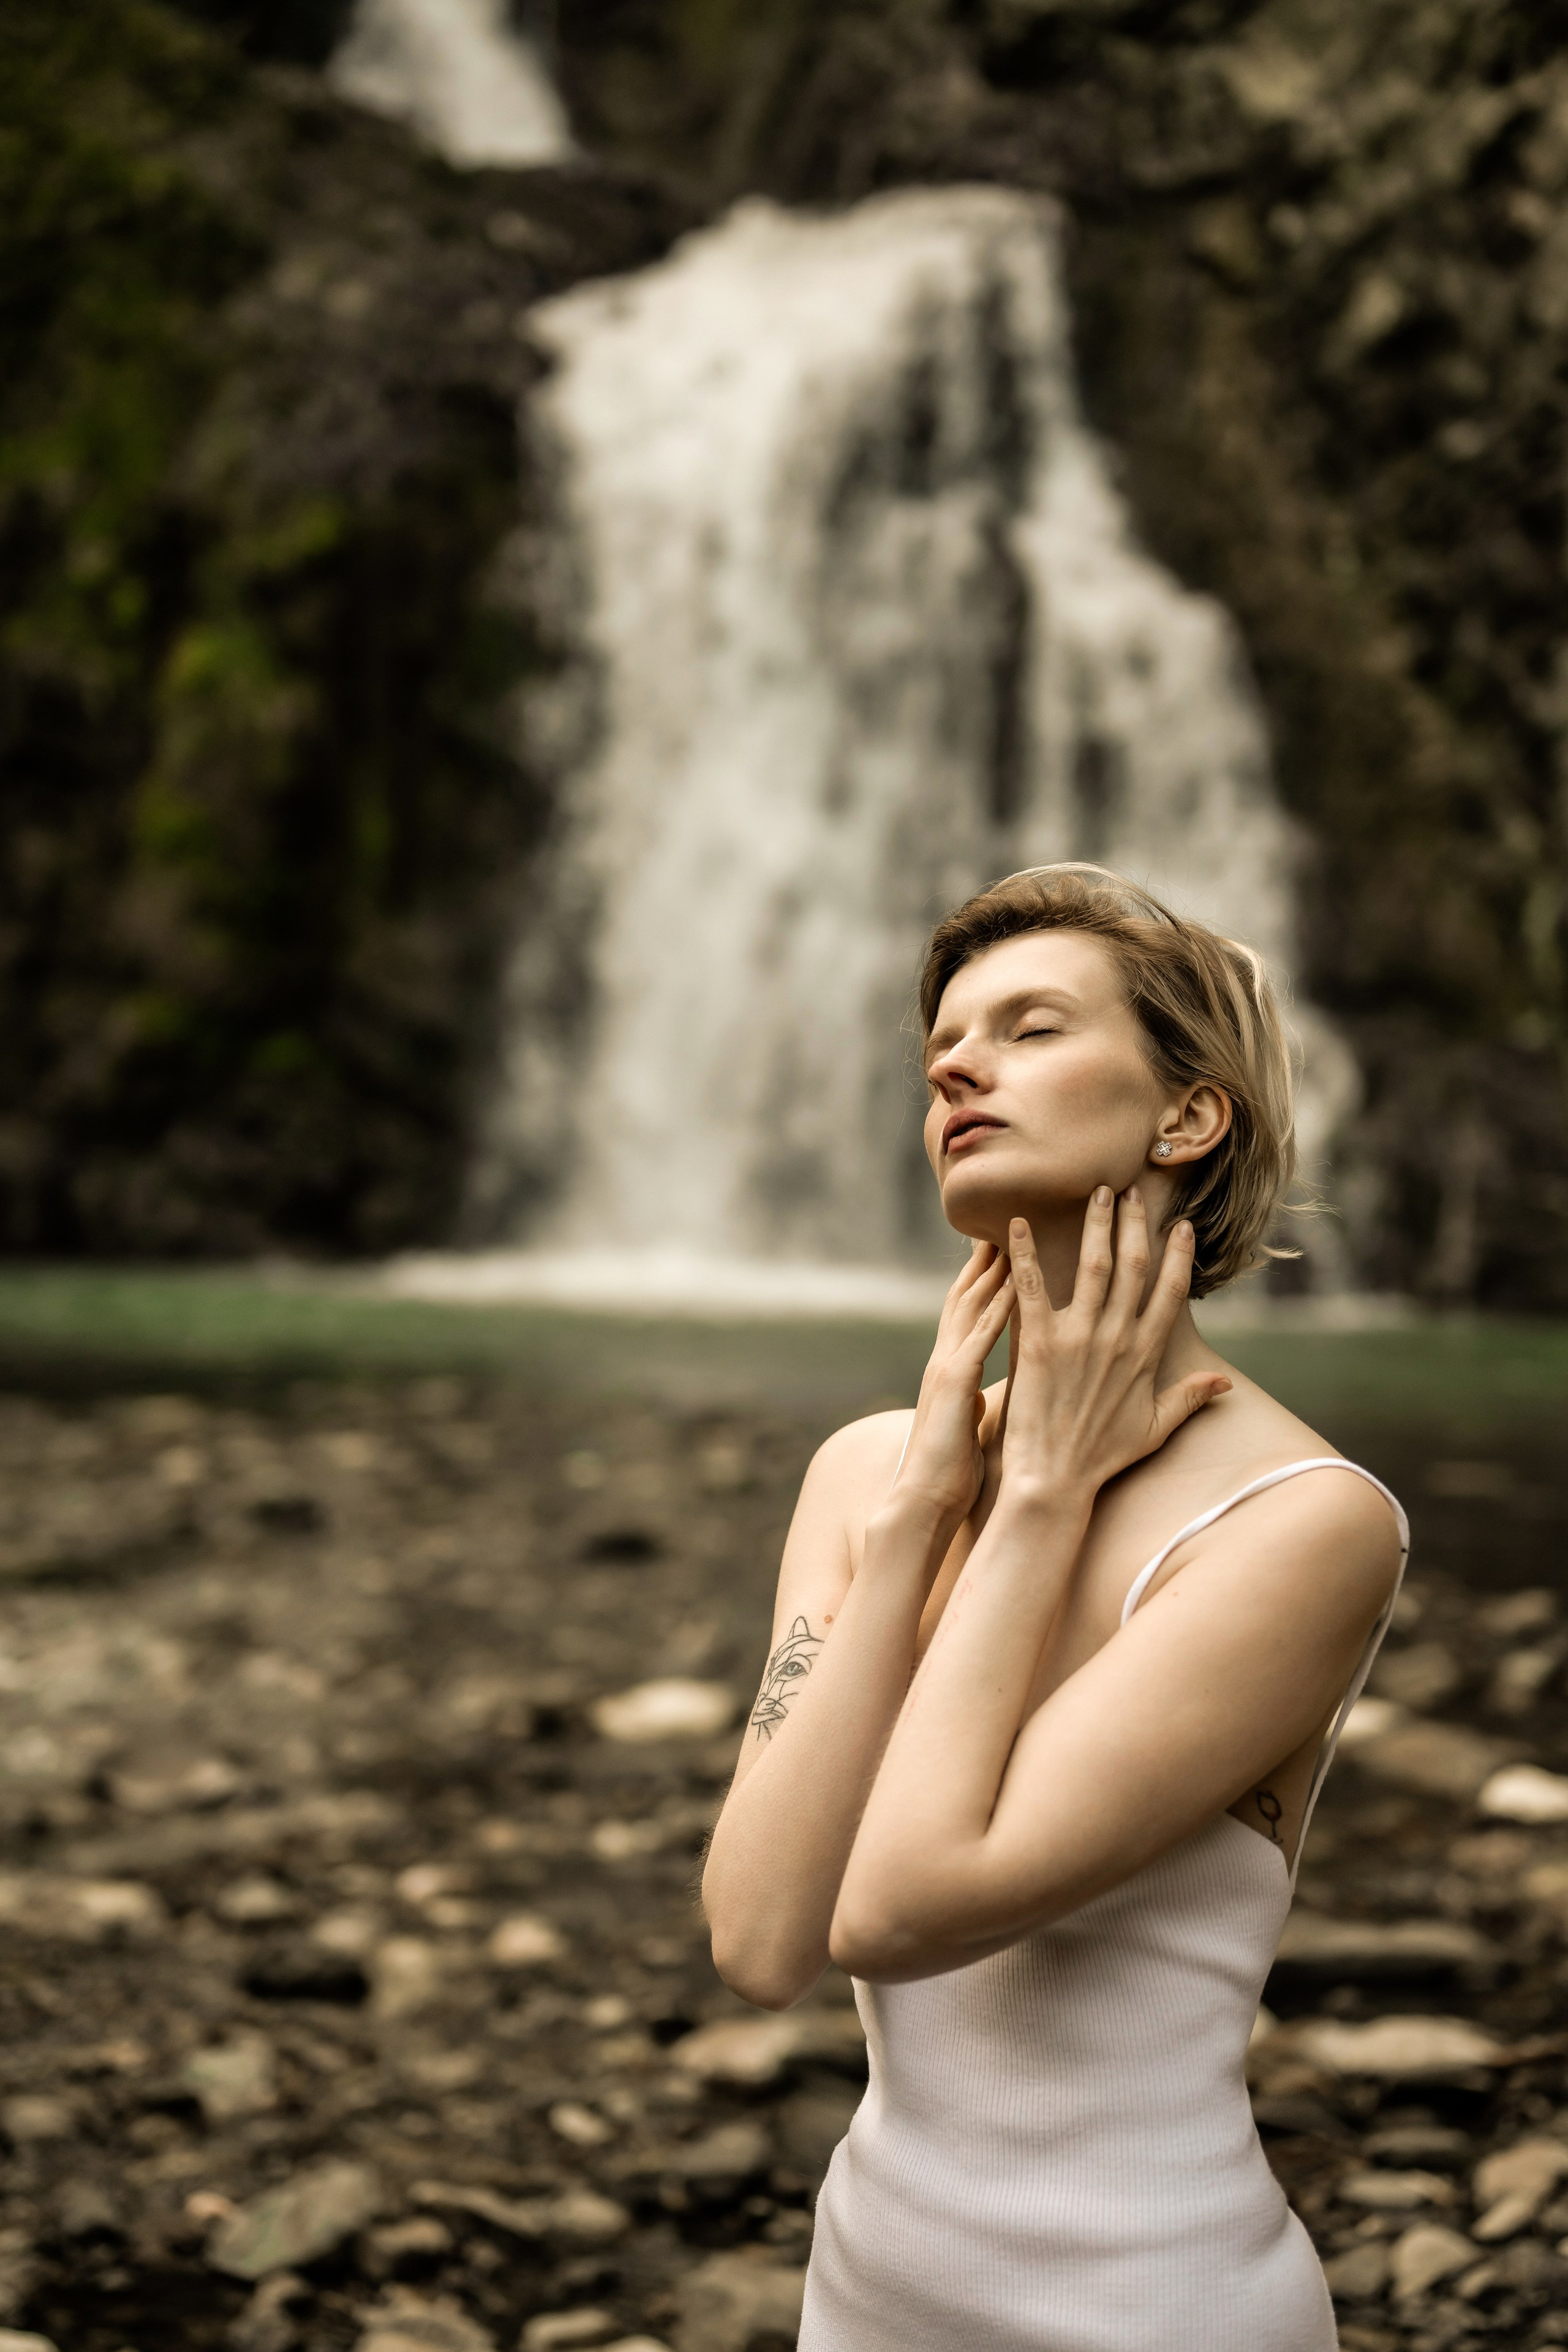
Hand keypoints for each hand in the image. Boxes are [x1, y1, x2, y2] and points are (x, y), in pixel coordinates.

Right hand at [889, 1242, 1015, 1527]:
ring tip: (1014, 1231)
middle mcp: (947, 1358)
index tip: (1006, 1241)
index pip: (970, 1309)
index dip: (985, 1273)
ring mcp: (948, 1367)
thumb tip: (992, 1390)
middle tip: (1009, 1215)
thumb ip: (981, 1398)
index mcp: (953, 1368)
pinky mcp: (954, 1384)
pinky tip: (1015, 1283)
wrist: (923, 1502)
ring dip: (992, 1267)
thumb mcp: (971, 1423)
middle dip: (986, 1254)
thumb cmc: (950, 1470)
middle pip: (967, 1293)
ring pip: (970, 1304)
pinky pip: (978, 1337)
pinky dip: (995, 1307)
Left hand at [999, 1189, 1230, 1508]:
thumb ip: (1189, 1398)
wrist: (1055, 1480)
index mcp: (1145, 1355)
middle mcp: (1117, 1338)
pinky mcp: (1040, 1342)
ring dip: (1095, 1225)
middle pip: (1133, 1268)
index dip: (1176, 1256)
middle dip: (1133, 1224)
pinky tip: (1014, 1224)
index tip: (1179, 1225)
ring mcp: (1079, 1337)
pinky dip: (1022, 1254)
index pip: (1169, 1293)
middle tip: (1131, 1189)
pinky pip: (1031, 1287)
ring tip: (1095, 1191)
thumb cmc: (1103, 1457)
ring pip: (1093, 1267)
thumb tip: (1226, 1383)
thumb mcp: (1155, 1427)